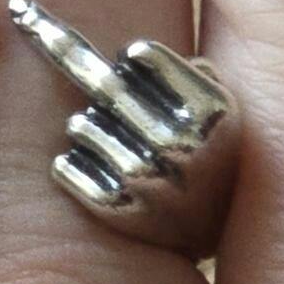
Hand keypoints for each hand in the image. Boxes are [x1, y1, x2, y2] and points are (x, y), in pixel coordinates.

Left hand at [6, 0, 240, 250]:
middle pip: (104, 83)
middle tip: (110, 94)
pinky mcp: (113, 209)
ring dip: (88, 128)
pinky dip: (73, 165)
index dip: (134, 57)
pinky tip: (103, 177)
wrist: (206, 235)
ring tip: (117, 149)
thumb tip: (128, 48)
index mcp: (210, 112)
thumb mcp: (220, 109)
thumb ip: (191, 71)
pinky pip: (64, 166)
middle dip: (105, 88)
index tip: (133, 59)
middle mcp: (179, 145)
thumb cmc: (205, 153)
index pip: (140, 54)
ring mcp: (144, 179)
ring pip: (80, 124)